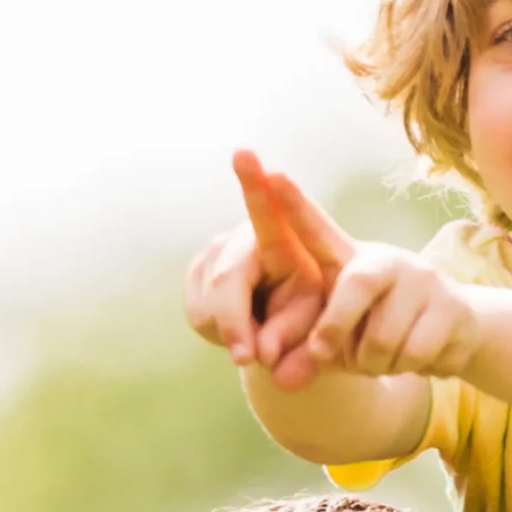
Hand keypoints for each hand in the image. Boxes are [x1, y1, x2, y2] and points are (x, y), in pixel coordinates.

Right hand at [184, 151, 332, 374]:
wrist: (288, 315)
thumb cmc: (312, 313)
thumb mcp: (315, 323)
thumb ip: (293, 335)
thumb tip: (260, 354)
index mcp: (284, 239)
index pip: (269, 213)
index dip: (254, 184)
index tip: (243, 153)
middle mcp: (244, 237)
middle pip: (226, 277)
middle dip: (234, 321)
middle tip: (246, 359)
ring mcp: (216, 251)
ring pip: (207, 302)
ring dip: (228, 332)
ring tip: (255, 339)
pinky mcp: (197, 270)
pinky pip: (197, 312)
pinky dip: (215, 331)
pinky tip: (237, 328)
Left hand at [252, 168, 481, 389]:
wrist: (453, 336)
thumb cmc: (380, 333)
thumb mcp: (338, 342)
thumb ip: (305, 357)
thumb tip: (280, 383)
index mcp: (350, 262)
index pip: (318, 231)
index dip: (294, 206)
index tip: (269, 172)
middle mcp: (386, 260)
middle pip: (354, 288)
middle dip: (335, 330)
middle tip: (325, 353)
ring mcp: (422, 279)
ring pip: (383, 339)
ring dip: (375, 364)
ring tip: (383, 356)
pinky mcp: (451, 307)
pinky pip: (414, 353)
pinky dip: (407, 369)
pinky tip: (415, 357)